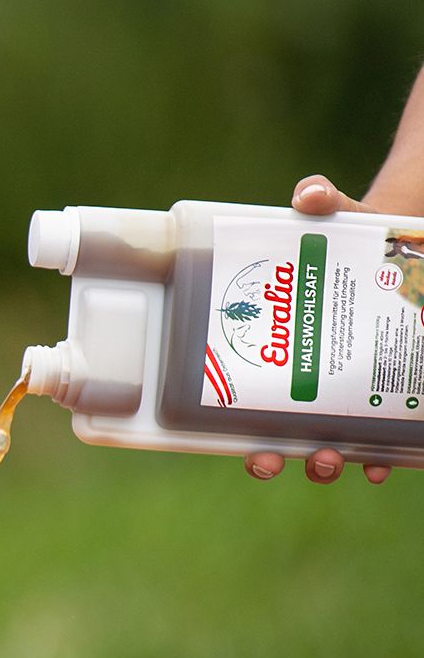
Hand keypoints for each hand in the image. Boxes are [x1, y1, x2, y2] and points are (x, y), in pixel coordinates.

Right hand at [245, 174, 391, 484]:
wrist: (407, 242)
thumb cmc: (357, 239)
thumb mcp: (341, 219)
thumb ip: (326, 203)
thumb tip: (309, 194)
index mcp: (281, 354)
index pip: (249, 411)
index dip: (251, 442)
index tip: (254, 453)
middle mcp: (309, 385)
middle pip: (287, 440)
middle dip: (285, 459)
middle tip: (289, 459)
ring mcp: (350, 394)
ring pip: (335, 446)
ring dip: (331, 463)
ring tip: (334, 458)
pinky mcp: (389, 392)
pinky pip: (384, 436)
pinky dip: (386, 453)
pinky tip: (389, 460)